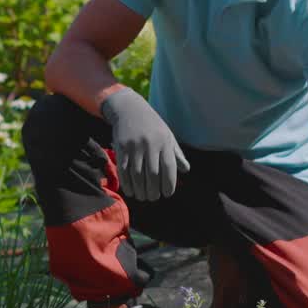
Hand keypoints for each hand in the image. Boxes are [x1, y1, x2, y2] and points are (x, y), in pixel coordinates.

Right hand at [99, 86, 189, 201]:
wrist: (128, 109)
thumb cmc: (152, 125)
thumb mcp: (167, 135)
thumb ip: (176, 154)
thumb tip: (186, 170)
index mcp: (164, 142)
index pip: (169, 168)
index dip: (169, 184)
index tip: (167, 194)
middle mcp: (150, 144)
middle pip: (152, 174)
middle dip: (153, 191)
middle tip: (153, 198)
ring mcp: (134, 146)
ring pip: (137, 175)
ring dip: (140, 190)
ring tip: (143, 197)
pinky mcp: (121, 148)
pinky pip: (124, 170)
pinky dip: (127, 184)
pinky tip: (131, 191)